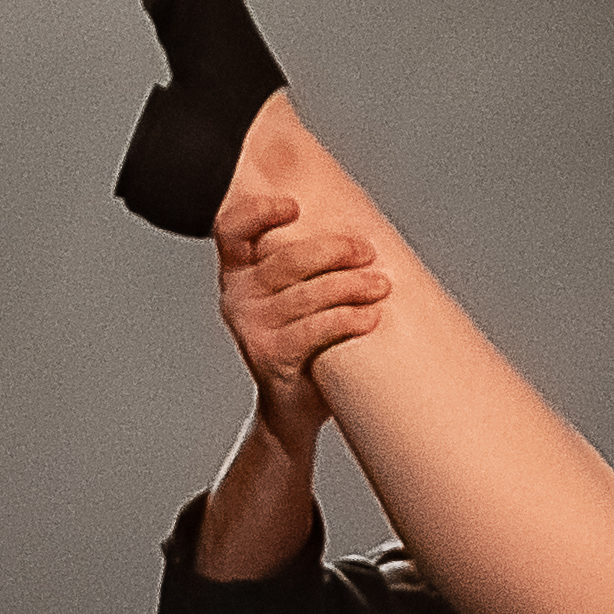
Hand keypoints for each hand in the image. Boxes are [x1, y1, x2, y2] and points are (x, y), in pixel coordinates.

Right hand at [218, 180, 386, 441]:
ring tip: (381, 285)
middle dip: (334, 250)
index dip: (258, 212)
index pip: (232, 229)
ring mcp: (250, 327)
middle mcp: (237, 295)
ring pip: (307, 294)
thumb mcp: (296, 295)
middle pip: (286, 260)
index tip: (293, 205)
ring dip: (351, 286)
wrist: (292, 408)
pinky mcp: (269, 355)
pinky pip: (314, 329)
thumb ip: (308, 261)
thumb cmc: (303, 341)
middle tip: (367, 252)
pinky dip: (347, 320)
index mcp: (239, 271)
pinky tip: (370, 317)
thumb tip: (360, 221)